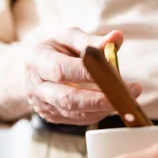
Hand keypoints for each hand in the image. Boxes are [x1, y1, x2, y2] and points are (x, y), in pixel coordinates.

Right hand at [22, 27, 140, 124]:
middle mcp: (37, 87)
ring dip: (103, 108)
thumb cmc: (53, 50)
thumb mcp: (67, 37)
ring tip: (126, 99)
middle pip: (68, 99)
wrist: (29, 71)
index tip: (114, 72)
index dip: (88, 73)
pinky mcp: (53, 118)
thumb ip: (91, 40)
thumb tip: (117, 38)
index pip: (62, 70)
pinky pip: (78, 120)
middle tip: (127, 95)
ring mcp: (44, 106)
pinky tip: (111, 104)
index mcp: (37, 61)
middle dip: (100, 100)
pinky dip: (98, 113)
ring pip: (75, 113)